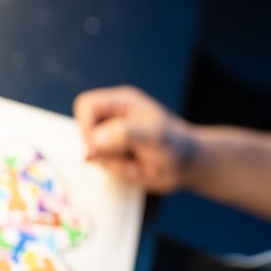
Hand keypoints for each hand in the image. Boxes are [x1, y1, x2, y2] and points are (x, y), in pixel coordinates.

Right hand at [73, 86, 195, 192]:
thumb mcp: (154, 137)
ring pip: (91, 150)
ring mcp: (112, 134)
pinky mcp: (113, 152)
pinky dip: (114, 169)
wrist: (186, 164)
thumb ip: (125, 134)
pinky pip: (100, 163)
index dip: (86, 126)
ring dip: (111, 162)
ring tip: (136, 161)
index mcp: (121, 101)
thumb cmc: (175, 144)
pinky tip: (134, 167)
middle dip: (100, 148)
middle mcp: (113, 115)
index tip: (99, 147)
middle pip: (84, 129)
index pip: (86, 105)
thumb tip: (94, 141)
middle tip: (127, 156)